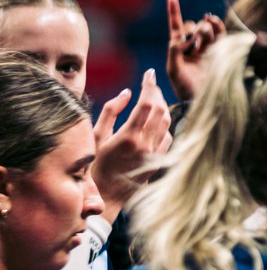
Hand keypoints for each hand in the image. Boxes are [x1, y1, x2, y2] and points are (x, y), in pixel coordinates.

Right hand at [92, 69, 172, 212]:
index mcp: (129, 137)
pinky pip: (168, 136)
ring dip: (162, 106)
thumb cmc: (95, 165)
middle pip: (160, 110)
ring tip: (153, 97)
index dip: (149, 85)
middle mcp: (146, 145)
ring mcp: (155, 154)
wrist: (106, 196)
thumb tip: (127, 93)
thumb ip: (111, 111)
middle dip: (156, 92)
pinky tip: (156, 119)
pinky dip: (164, 124)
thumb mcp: (96, 136)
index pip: (146, 104)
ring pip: (167, 122)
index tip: (148, 74)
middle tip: (149, 83)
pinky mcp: (159, 161)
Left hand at [166, 0, 225, 101]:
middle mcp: (193, 46)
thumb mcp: (174, 70)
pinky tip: (213, 21)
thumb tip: (180, 37)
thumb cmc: (185, 88)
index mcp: (179, 49)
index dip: (174, 11)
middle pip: (193, 27)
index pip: (176, 26)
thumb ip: (174, 52)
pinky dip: (217, 25)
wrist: (203, 99)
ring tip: (203, 43)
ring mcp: (207, 48)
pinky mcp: (220, 51)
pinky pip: (219, 33)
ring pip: (206, 29)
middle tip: (196, 47)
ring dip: (204, 31)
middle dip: (194, 32)